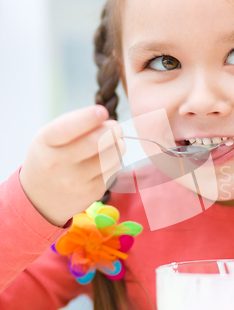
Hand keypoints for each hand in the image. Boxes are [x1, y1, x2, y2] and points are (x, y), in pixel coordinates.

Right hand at [19, 105, 124, 226]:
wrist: (40, 198)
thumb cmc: (50, 158)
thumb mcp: (50, 138)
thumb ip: (75, 125)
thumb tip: (107, 120)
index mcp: (46, 143)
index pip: (67, 129)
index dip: (87, 119)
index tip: (103, 111)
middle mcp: (59, 163)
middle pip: (96, 142)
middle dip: (113, 130)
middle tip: (116, 127)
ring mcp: (76, 181)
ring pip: (111, 157)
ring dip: (118, 146)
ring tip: (113, 143)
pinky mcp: (91, 193)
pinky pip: (113, 171)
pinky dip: (115, 161)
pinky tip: (107, 160)